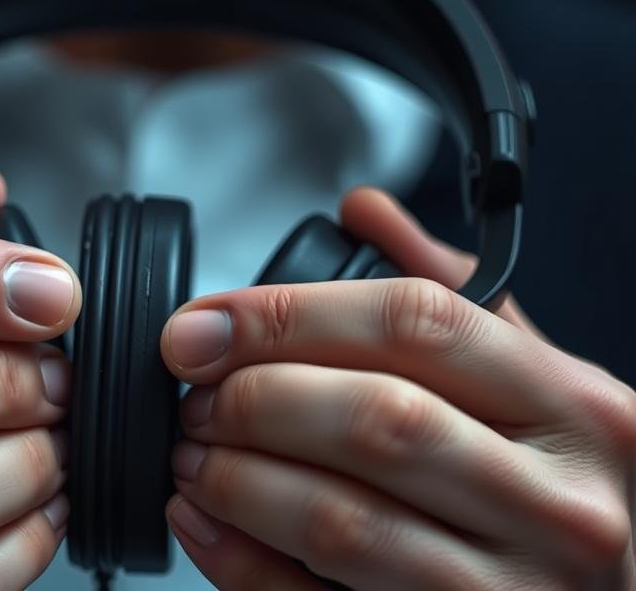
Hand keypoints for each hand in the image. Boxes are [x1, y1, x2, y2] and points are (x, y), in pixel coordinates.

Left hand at [160, 188, 634, 589]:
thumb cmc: (567, 486)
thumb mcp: (540, 383)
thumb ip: (455, 295)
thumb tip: (365, 213)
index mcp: (576, 409)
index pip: (417, 324)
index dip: (289, 314)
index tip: (207, 324)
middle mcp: (558, 503)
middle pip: (373, 420)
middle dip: (256, 399)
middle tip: (199, 395)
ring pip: (341, 522)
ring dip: (237, 480)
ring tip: (193, 453)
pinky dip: (241, 562)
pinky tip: (204, 524)